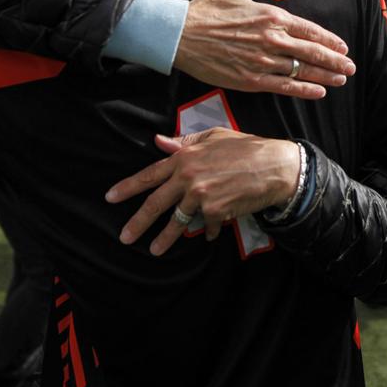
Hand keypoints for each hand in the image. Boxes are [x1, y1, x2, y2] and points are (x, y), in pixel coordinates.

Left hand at [110, 128, 299, 254]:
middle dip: (138, 222)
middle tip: (125, 237)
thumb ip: (185, 142)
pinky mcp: (216, 211)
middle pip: (156, 203)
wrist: (275, 166)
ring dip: (165, 238)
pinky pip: (206, 226)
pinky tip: (209, 234)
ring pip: (177, 220)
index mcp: (185, 157)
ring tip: (154, 250)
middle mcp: (188, 177)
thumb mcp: (215, 136)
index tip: (111, 197)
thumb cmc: (248, 148)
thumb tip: (160, 142)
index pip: (149, 175)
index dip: (128, 187)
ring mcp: (201, 196)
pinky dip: (207, 231)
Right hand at [176, 0, 355, 99]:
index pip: (310, 30)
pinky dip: (304, 90)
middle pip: (312, 53)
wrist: (180, 34)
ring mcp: (262, 61)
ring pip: (302, 71)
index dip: (329, 41)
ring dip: (325, 77)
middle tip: (350, 67)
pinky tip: (318, 92)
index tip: (343, 47)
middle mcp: (272, 39)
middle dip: (335, 61)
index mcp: (272, 16)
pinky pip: (285, 86)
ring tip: (340, 80)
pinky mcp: (251, 80)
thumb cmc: (208, 10)